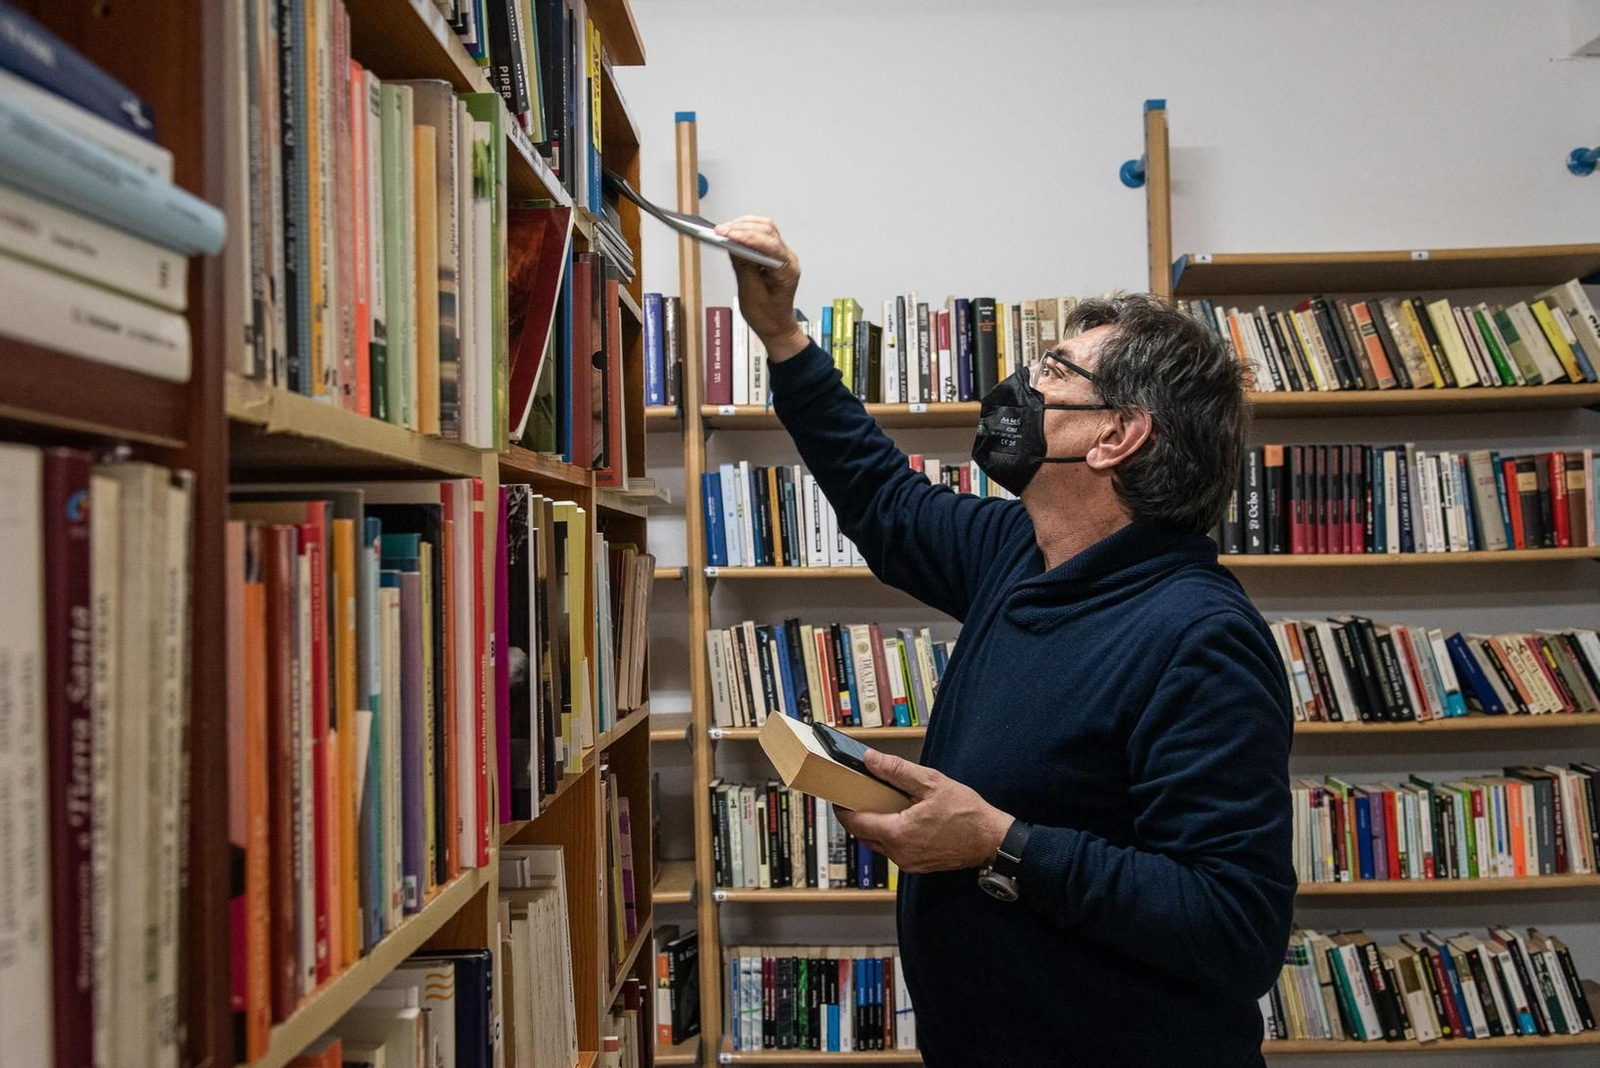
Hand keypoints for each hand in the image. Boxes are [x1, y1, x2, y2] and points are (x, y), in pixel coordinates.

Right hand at [713, 216, 808, 360]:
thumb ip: (743, 267)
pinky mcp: (773, 253)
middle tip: (721, 231)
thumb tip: (732, 245)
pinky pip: (762, 234)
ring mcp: (781, 254)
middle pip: (768, 230)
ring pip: (765, 228)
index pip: (770, 245)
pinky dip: (746, 230)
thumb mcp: (751, 294)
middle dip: (742, 228)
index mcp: (787, 271)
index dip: (747, 237)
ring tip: (724, 230)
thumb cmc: (768, 315)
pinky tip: (733, 232)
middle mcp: (787, 258)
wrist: (776, 325)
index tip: (728, 234)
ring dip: (744, 225)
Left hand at [833, 749, 1013, 874]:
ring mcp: (908, 863)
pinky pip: (893, 849)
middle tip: (855, 795)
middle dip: (856, 816)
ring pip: (877, 843)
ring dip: (873, 825)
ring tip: (878, 803)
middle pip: (863, 835)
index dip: (843, 808)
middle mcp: (899, 853)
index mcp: (898, 834)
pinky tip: (899, 817)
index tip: (837, 795)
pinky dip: (889, 833)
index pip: (856, 823)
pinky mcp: (917, 865)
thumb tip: (870, 759)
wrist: (992, 840)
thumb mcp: (931, 783)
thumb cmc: (967, 814)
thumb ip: (896, 771)